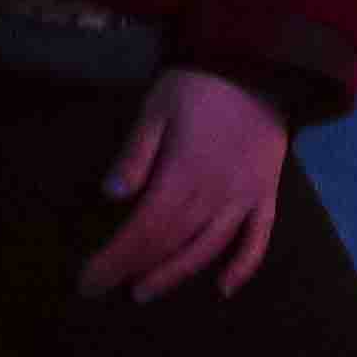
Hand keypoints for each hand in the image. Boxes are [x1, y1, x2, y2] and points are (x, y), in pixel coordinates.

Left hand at [80, 63, 290, 299]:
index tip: (91, 280)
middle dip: (136, 268)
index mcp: (183, 175)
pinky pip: (258, 239)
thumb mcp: (157, 108)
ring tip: (146, 291)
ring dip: (176, 274)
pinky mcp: (266, 196)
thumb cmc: (199, 85)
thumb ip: (136, 153)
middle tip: (108, 287)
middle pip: (171, 243)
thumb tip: (112, 195)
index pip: (145, 229)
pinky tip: (225, 289)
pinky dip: (243, 267)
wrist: (257, 65)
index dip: (117, 259)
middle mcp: (214, 196)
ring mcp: (244, 199)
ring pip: (208, 249)